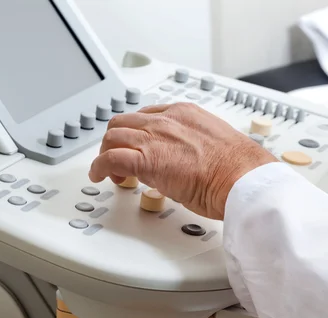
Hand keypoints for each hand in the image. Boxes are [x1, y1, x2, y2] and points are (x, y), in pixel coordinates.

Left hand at [88, 103, 276, 219]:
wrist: (243, 180)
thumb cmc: (237, 169)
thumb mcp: (210, 144)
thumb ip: (190, 144)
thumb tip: (183, 159)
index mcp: (183, 113)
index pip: (145, 117)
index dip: (134, 134)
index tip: (133, 147)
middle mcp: (165, 121)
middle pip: (122, 123)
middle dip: (115, 141)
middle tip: (117, 161)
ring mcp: (153, 138)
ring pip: (112, 137)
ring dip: (105, 155)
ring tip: (110, 173)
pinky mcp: (145, 160)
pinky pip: (109, 159)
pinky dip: (98, 168)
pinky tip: (99, 177)